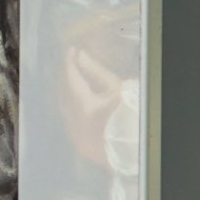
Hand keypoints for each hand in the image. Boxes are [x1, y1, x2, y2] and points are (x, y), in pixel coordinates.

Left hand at [57, 37, 123, 167]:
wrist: (136, 149)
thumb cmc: (131, 115)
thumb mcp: (117, 89)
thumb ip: (96, 72)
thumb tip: (80, 56)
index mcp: (83, 106)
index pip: (70, 78)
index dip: (70, 63)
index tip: (71, 50)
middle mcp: (73, 122)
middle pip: (63, 93)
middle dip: (67, 77)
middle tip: (73, 64)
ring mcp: (75, 134)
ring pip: (65, 108)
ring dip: (68, 92)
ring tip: (76, 79)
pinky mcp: (80, 144)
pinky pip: (70, 120)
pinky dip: (72, 107)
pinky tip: (80, 101)